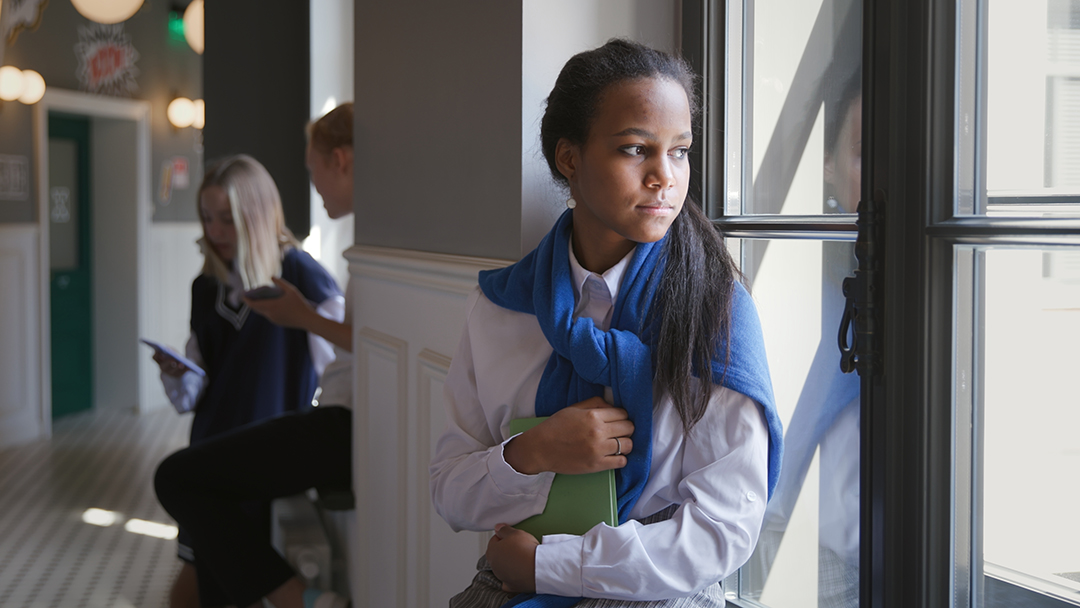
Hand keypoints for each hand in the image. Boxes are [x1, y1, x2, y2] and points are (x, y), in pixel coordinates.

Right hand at [152, 351, 187, 376]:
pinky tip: (188, 367)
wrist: (182, 362)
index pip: (154, 357)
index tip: (162, 354)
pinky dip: (184, 370)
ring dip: (177, 368)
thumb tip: (169, 349)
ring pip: (171, 371)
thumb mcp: (173, 350)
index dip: (157, 355)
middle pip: (163, 366)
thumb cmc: (175, 354)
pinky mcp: (176, 375)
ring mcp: (169, 372)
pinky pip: (180, 374)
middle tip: (173, 361)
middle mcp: (162, 367)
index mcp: (158, 359)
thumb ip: (170, 349)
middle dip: (168, 363)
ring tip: (182, 364)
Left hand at [242, 277, 314, 329]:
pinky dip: (266, 310)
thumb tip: (272, 277)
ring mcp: (273, 319)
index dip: (246, 300)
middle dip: (251, 302)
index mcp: (271, 306)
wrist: (307, 320)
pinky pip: (268, 315)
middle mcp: (270, 314)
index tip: (242, 295)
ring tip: (260, 299)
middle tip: (249, 296)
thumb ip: (280, 283)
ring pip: (262, 312)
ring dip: (259, 306)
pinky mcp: (278, 322)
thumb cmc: (300, 304)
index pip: (253, 304)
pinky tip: (270, 305)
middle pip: (256, 309)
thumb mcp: (291, 290)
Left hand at [487, 523, 537, 592]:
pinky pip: (509, 581)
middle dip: (505, 550)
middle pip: (498, 555)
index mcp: (492, 551)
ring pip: (503, 568)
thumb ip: (504, 530)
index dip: (503, 536)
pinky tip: (519, 573)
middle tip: (517, 546)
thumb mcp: (515, 532)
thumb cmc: (526, 550)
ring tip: (522, 558)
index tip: (510, 536)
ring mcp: (502, 577)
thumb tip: (498, 528)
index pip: (494, 540)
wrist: (538, 568)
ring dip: (509, 563)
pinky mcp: (511, 586)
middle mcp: (494, 566)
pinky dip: (513, 578)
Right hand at [503, 397, 633, 474]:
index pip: (622, 413)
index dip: (622, 416)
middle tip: (619, 431)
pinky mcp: (596, 465)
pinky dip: (621, 459)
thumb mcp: (574, 409)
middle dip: (626, 428)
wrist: (540, 448)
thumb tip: (612, 405)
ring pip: (628, 445)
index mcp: (593, 415)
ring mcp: (598, 449)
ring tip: (617, 444)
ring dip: (625, 444)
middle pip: (628, 428)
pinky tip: (613, 456)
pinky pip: (621, 462)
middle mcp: (598, 431)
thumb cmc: (555, 427)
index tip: (618, 420)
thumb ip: (595, 403)